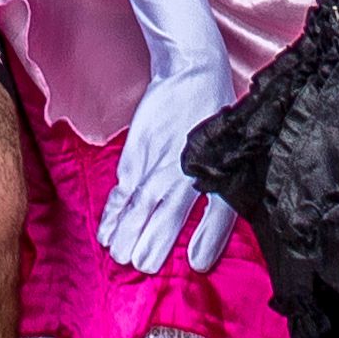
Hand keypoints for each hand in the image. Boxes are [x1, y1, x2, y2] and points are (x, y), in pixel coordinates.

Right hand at [100, 64, 238, 275]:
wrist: (192, 70)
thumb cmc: (216, 115)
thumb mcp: (232, 149)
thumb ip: (227, 187)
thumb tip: (217, 223)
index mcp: (219, 171)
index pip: (218, 212)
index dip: (208, 239)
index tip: (196, 264)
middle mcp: (188, 170)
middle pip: (169, 214)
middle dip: (152, 243)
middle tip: (139, 267)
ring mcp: (160, 161)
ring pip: (142, 203)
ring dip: (128, 231)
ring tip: (118, 256)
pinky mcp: (138, 152)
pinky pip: (123, 189)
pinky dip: (113, 212)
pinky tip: (106, 232)